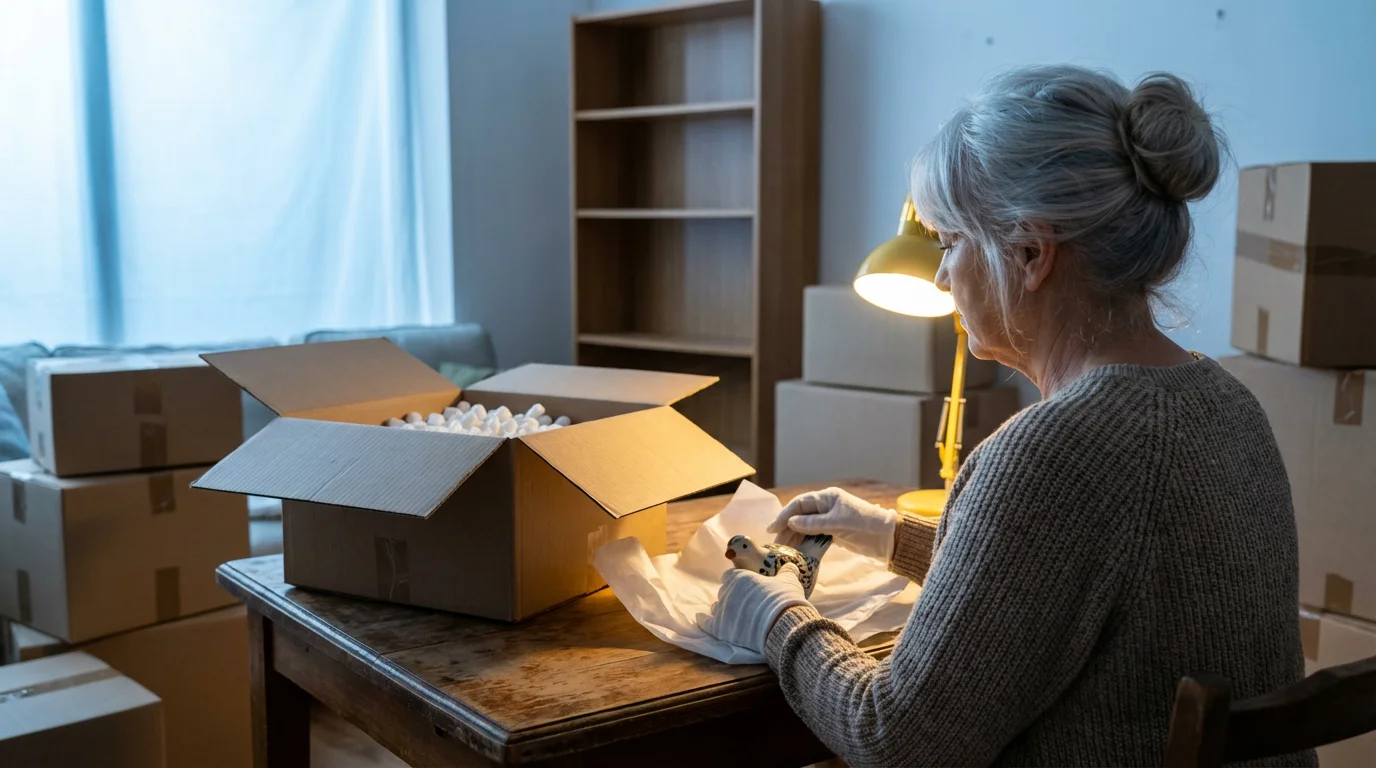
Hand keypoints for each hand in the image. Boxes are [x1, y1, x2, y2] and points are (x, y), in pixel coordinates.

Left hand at [696, 564, 808, 652]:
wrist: (783, 624)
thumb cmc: (785, 599)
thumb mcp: (789, 580)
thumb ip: (787, 571)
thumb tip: (790, 566)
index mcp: (740, 577)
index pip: (731, 576)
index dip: (737, 581)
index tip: (746, 587)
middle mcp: (727, 592)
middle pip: (724, 592)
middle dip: (732, 596)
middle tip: (744, 604)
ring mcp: (722, 610)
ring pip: (717, 607)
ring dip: (723, 610)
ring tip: (733, 616)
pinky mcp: (719, 628)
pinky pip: (706, 623)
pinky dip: (703, 621)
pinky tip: (701, 618)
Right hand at [768, 487, 898, 562]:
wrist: (888, 539)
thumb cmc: (864, 525)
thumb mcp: (838, 523)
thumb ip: (813, 523)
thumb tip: (791, 522)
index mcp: (827, 497)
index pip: (800, 504)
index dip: (785, 515)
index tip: (773, 529)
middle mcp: (826, 506)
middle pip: (800, 516)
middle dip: (787, 529)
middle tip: (775, 545)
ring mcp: (830, 520)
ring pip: (806, 527)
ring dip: (794, 538)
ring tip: (783, 551)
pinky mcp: (834, 533)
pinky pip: (814, 536)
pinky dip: (805, 543)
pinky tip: (797, 552)